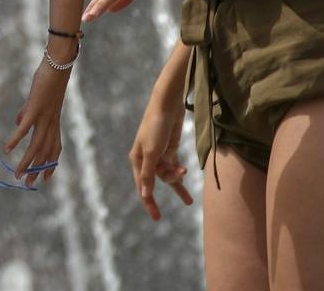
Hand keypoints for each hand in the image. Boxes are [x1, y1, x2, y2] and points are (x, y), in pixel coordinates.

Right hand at [3, 49, 69, 187]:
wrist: (58, 66)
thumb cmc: (48, 81)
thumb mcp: (37, 101)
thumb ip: (28, 113)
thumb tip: (18, 122)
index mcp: (54, 123)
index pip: (54, 149)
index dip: (51, 165)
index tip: (46, 179)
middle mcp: (51, 124)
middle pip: (45, 153)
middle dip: (37, 170)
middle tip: (28, 184)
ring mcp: (45, 118)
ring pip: (36, 146)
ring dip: (27, 162)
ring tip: (18, 174)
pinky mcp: (36, 109)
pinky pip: (25, 128)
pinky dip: (16, 139)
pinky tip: (7, 149)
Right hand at [130, 88, 194, 219]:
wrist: (167, 106)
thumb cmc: (156, 127)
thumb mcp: (152, 152)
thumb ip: (148, 173)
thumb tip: (145, 194)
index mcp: (137, 160)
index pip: (142, 187)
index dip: (149, 202)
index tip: (156, 218)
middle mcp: (146, 159)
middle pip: (158, 180)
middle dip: (172, 183)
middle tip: (185, 192)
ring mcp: (158, 154)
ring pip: (168, 174)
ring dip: (178, 176)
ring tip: (186, 170)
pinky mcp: (169, 149)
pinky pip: (174, 166)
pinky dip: (180, 172)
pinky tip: (186, 175)